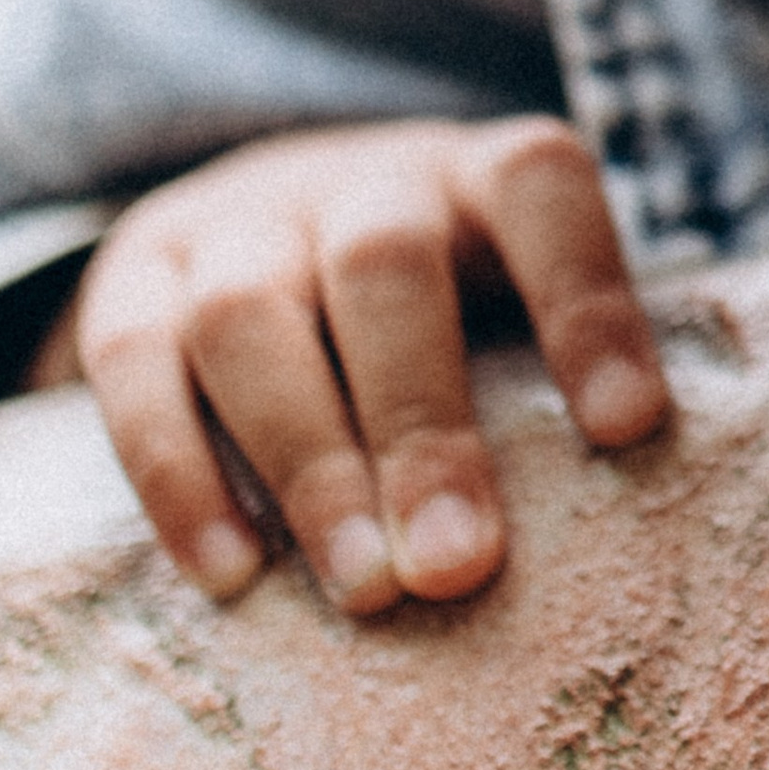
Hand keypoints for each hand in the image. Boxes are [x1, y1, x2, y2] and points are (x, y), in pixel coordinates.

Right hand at [44, 117, 667, 613]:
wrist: (264, 235)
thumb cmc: (441, 318)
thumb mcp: (508, 311)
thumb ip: (553, 391)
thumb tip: (636, 541)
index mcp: (476, 178)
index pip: (540, 187)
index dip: (585, 299)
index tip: (627, 428)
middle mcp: (359, 180)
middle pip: (385, 267)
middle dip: (425, 423)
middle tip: (458, 567)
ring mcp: (237, 221)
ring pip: (250, 316)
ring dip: (310, 461)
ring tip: (363, 590)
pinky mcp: (132, 277)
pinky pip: (134, 363)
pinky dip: (177, 474)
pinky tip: (229, 575)